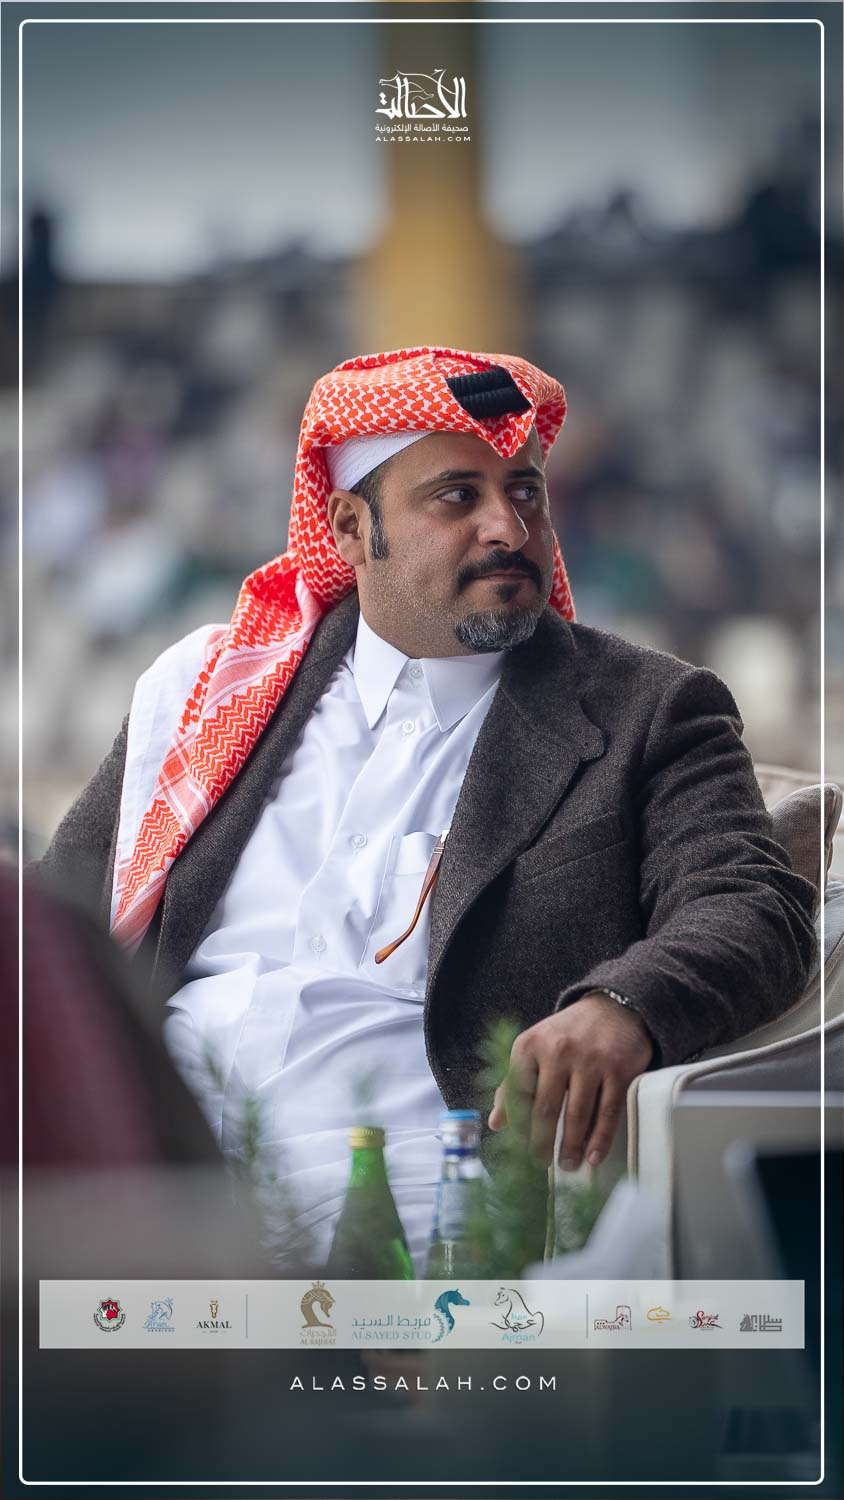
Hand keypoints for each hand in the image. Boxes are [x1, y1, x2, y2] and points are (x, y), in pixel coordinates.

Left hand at [487, 992, 653, 1169]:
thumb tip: (496, 1122)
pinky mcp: (618, 1070)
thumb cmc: (567, 1034)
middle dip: (542, 1142)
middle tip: (541, 1162)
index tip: (521, 1144)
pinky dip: (599, 1139)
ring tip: (568, 1164)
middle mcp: (558, 1051)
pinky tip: (593, 1155)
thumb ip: (513, 1083)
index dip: (518, 1125)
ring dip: (571, 1146)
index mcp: (530, 1046)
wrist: (611, 1008)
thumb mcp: (534, 1048)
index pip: (517, 1094)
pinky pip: (607, 1112)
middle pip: (545, 1109)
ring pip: (577, 1115)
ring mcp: (590, 1060)